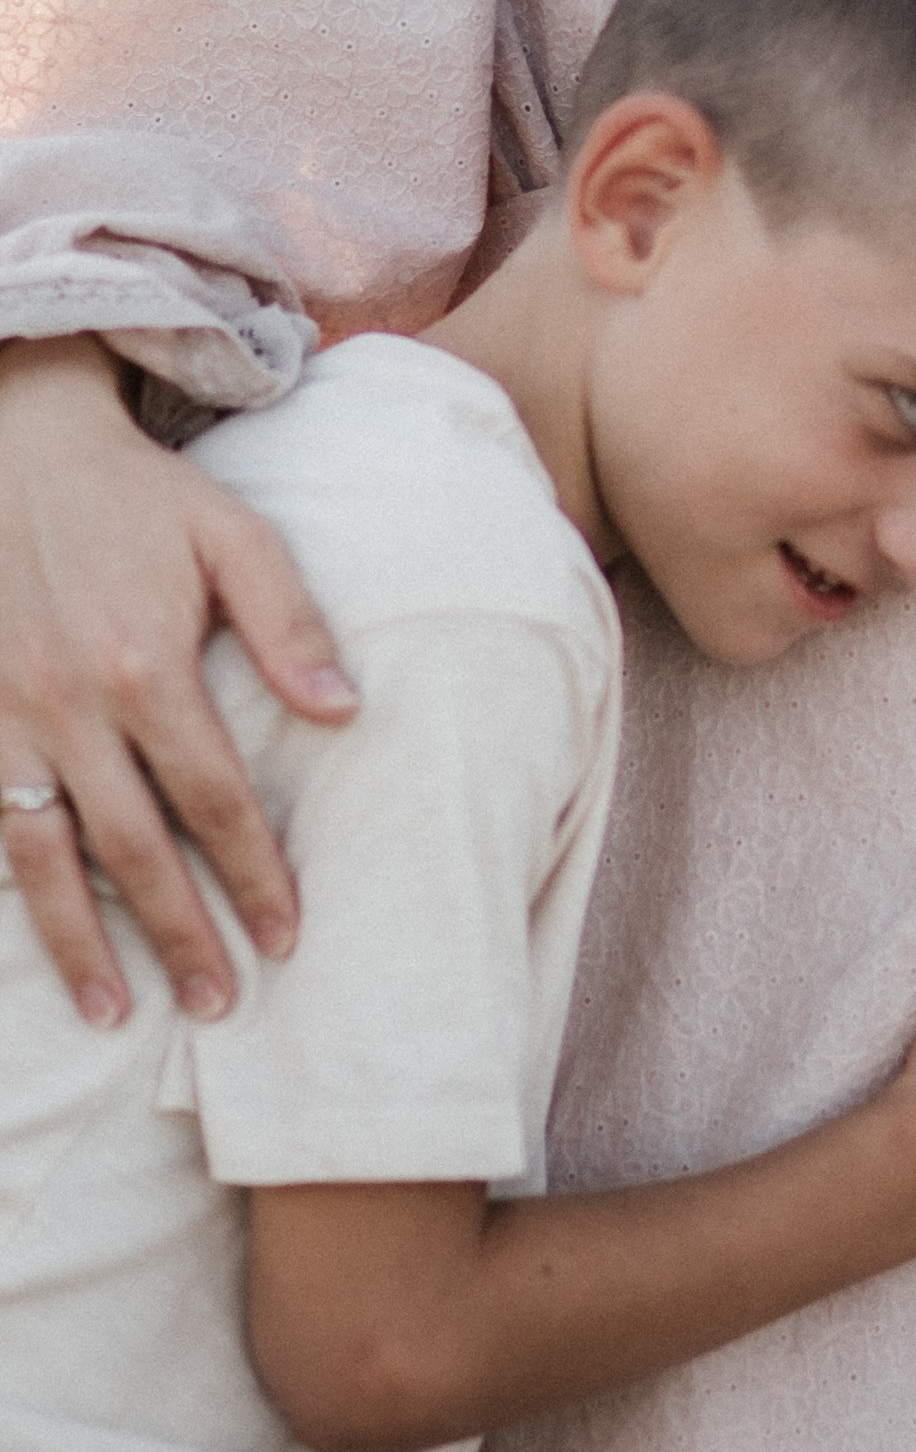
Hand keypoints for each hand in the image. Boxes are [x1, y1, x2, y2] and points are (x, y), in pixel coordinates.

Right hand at [0, 337, 355, 1024]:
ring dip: (78, 943)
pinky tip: (38, 936)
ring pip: (41, 857)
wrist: (7, 437)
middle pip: (134, 851)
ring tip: (113, 1013)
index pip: (216, 803)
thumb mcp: (230, 533)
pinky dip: (12, 885)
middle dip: (180, 935)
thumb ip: (287, 622)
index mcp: (145, 666)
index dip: (254, 878)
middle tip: (218, 1006)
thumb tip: (345, 711)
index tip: (287, 940)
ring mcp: (1, 716)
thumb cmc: (133, 495)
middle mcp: (66, 705)